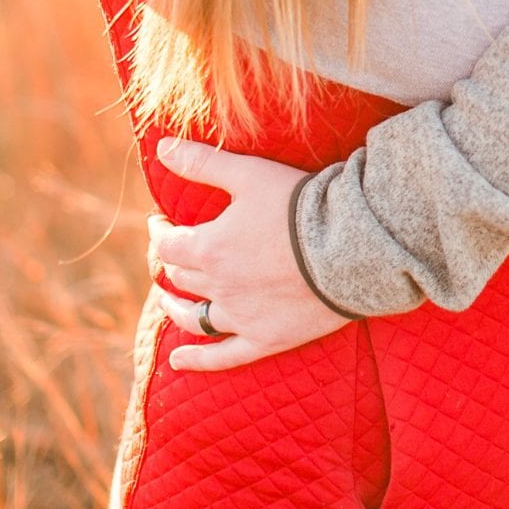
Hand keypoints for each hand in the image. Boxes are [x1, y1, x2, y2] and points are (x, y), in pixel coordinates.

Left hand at [147, 137, 349, 370]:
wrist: (350, 245)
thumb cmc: (298, 204)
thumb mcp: (248, 173)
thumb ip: (202, 162)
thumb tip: (161, 147)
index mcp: (210, 247)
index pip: (167, 243)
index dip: (159, 231)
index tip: (160, 221)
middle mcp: (218, 286)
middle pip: (181, 277)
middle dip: (172, 260)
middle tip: (174, 251)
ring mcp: (241, 317)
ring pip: (194, 316)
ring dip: (176, 307)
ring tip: (169, 301)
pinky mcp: (265, 338)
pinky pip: (223, 357)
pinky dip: (198, 360)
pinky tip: (178, 360)